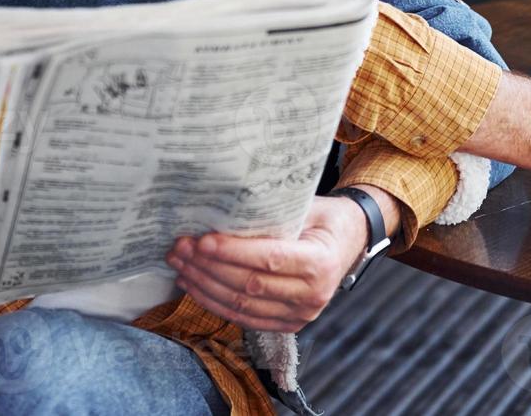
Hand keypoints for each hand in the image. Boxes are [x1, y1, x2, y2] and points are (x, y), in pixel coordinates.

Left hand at [165, 195, 367, 332]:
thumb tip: (222, 209)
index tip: (202, 241)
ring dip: (204, 286)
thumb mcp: (306, 207)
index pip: (268, 260)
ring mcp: (300, 314)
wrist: (350, 241)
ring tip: (180, 265)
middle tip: (180, 248)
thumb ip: (271, 214)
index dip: (232, 252)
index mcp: (320, 262)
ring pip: (242, 305)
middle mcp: (312, 295)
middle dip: (209, 268)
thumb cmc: (324, 219)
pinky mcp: (287, 324)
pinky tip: (194, 285)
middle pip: (249, 285)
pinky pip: (244, 317)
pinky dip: (215, 303)